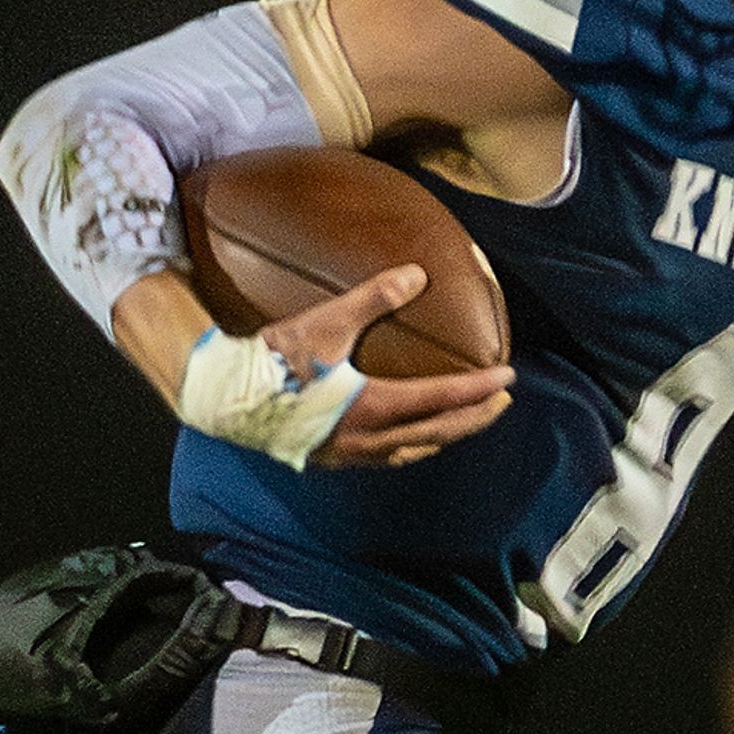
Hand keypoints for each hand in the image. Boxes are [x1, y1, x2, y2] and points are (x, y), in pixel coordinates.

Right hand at [259, 265, 511, 470]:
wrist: (225, 397)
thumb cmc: (274, 359)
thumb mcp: (326, 323)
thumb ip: (374, 297)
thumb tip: (417, 274)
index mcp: (371, 407)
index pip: (439, 398)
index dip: (478, 388)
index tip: (508, 378)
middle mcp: (366, 438)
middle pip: (436, 432)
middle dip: (473, 416)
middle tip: (502, 401)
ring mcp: (348, 454)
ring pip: (414, 451)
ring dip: (446, 435)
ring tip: (467, 420)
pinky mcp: (331, 458)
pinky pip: (387, 458)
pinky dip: (414, 447)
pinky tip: (415, 438)